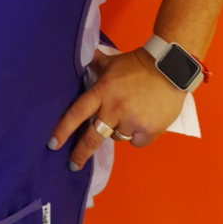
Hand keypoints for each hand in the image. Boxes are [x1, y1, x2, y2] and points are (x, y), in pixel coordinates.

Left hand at [47, 47, 186, 169]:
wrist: (169, 68)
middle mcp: (114, 108)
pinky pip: (135, 141)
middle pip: (92, 136)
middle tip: (73, 164)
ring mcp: (132, 121)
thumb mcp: (111, 62)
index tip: (53, 144)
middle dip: (80, 153)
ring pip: (116, 137)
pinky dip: (136, 135)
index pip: (77, 113)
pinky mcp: (149, 130)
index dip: (63, 129)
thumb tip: (80, 59)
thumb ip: (95, 65)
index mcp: (102, 91)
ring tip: (127, 114)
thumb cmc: (137, 64)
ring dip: (117, 130)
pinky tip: (142, 121)